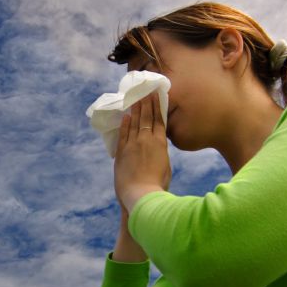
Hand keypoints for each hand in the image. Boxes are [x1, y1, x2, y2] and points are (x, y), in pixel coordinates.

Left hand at [114, 91, 171, 211]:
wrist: (141, 195)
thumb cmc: (158, 185)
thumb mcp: (165, 167)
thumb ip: (161, 154)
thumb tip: (157, 148)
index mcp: (160, 144)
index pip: (159, 121)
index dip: (157, 107)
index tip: (156, 96)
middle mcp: (146, 140)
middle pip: (146, 118)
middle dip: (146, 104)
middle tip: (145, 92)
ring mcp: (132, 145)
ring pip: (134, 123)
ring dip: (135, 110)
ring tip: (136, 99)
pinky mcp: (121, 152)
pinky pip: (123, 134)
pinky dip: (125, 124)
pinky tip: (126, 116)